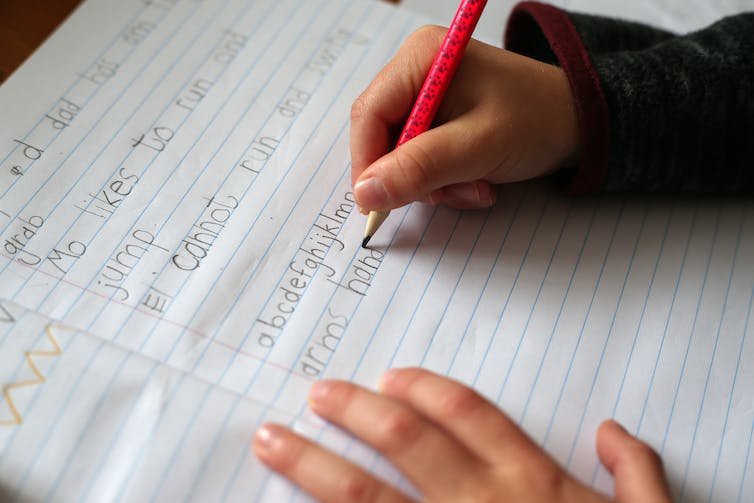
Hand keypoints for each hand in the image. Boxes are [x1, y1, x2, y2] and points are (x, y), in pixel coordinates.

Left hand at [254, 368, 670, 501]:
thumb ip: (638, 473)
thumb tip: (613, 431)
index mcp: (533, 486)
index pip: (469, 415)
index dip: (425, 389)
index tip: (390, 376)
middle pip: (407, 443)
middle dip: (355, 412)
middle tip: (320, 394)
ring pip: (369, 499)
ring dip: (316, 467)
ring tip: (275, 443)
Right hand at [350, 26, 578, 212]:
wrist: (579, 123)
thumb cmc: (536, 122)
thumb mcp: (477, 148)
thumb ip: (419, 169)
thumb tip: (365, 193)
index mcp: (420, 58)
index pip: (369, 115)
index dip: (368, 164)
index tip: (378, 205)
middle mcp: (416, 70)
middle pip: (382, 136)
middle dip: (411, 175)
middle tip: (447, 194)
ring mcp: (426, 94)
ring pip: (400, 154)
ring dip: (433, 183)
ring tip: (474, 188)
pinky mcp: (438, 116)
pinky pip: (420, 157)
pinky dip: (443, 179)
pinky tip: (475, 181)